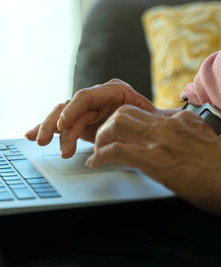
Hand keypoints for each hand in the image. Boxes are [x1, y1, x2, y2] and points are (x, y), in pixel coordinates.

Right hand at [25, 79, 158, 157]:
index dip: (71, 110)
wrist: (154, 128)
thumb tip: (148, 128)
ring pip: (60, 116)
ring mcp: (87, 111)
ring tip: (38, 142)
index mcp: (113, 91)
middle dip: (54, 124)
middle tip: (45, 141)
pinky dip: (46, 129)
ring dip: (47, 129)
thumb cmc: (154, 123)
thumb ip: (145, 121)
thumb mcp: (152, 120)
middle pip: (68, 107)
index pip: (85, 96)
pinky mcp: (80, 123)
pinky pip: (60, 125)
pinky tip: (30, 134)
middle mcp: (97, 98)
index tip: (62, 126)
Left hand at [87, 105, 220, 214]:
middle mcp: (168, 125)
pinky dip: (101, 156)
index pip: (142, 112)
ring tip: (97, 151)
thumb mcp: (203, 141)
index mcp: (179, 121)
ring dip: (101, 138)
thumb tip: (172, 134)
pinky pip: (117, 151)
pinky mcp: (156, 159)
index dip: (122, 122)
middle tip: (101, 141)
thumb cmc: (220, 169)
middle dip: (107, 126)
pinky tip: (96, 163)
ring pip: (117, 124)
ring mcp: (161, 140)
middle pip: (124, 111)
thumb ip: (185, 133)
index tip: (113, 133)